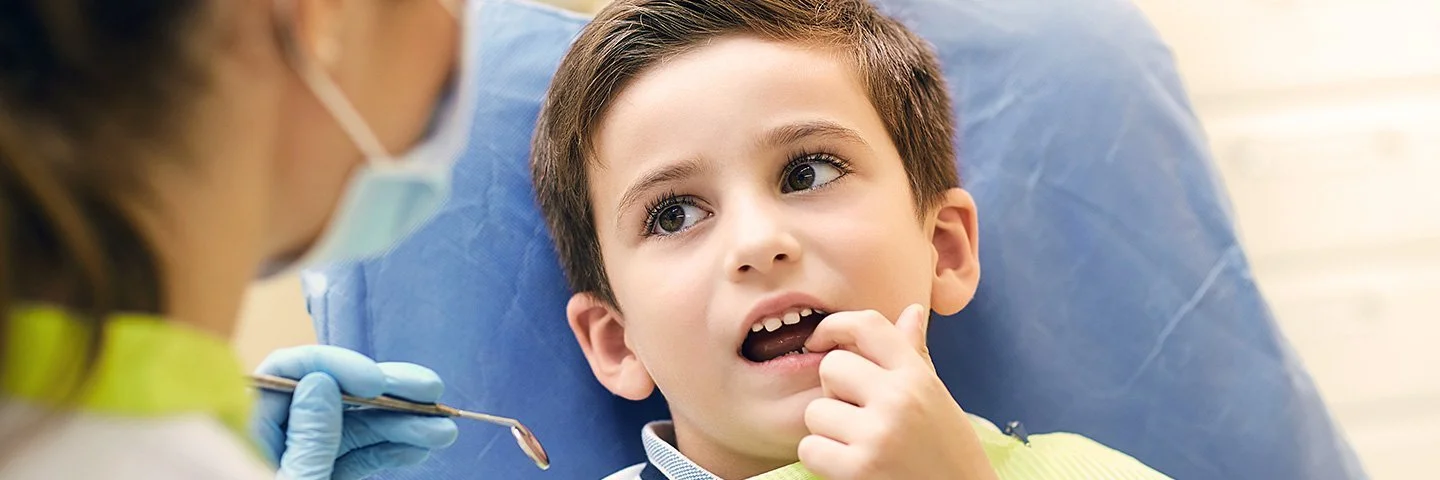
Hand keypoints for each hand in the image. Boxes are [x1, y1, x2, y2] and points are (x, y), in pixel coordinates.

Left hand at [252, 345, 459, 479]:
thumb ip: (307, 440)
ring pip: (356, 425)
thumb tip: (321, 381)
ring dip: (403, 423)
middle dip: (387, 392)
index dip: (337, 365)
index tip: (376, 381)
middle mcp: (276, 437)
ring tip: (443, 429)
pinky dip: (393, 449)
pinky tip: (420, 447)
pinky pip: (359, 454)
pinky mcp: (325, 475)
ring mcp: (303, 456)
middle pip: (333, 394)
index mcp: (248, 431)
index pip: (287, 372)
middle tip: (432, 391)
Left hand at [797, 305, 996, 479]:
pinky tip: (849, 466)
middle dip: (834, 392)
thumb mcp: (937, 399)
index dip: (834, 325)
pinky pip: (809, 448)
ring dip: (828, 431)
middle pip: (831, 366)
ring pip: (815, 410)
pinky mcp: (859, 469)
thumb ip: (914, 357)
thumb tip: (910, 311)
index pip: (868, 325)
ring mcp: (878, 433)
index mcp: (918, 376)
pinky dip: (822, 460)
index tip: (820, 340)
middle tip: (859, 417)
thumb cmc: (947, 452)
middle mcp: (899, 398)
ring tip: (859, 445)